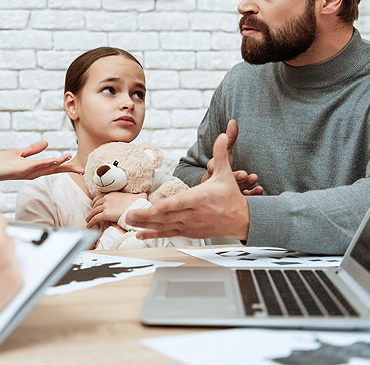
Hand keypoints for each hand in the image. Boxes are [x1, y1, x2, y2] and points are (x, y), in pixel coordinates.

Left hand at [0, 141, 83, 183]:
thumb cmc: (2, 163)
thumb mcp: (20, 154)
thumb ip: (33, 149)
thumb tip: (46, 142)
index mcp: (35, 168)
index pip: (53, 167)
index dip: (66, 166)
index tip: (79, 167)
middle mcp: (33, 172)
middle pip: (54, 170)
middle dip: (67, 169)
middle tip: (82, 170)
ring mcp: (28, 172)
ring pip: (46, 168)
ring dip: (58, 164)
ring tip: (68, 158)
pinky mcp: (21, 170)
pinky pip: (35, 166)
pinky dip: (45, 164)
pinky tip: (53, 161)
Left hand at [86, 192, 147, 228]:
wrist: (138, 207)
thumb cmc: (139, 202)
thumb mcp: (136, 196)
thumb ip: (137, 195)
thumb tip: (144, 194)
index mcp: (112, 194)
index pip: (100, 197)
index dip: (96, 202)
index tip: (95, 206)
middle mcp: (107, 199)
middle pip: (95, 204)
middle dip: (93, 210)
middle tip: (91, 214)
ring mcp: (105, 206)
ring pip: (94, 212)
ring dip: (90, 217)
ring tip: (88, 221)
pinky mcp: (105, 214)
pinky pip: (95, 218)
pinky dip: (91, 222)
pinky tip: (89, 226)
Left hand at [127, 133, 250, 239]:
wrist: (242, 220)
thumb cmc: (230, 197)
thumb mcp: (226, 173)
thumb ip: (220, 153)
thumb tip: (221, 135)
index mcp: (200, 198)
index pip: (179, 203)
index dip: (164, 207)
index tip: (150, 209)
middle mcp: (193, 214)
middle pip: (166, 216)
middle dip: (146, 217)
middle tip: (127, 216)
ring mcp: (190, 225)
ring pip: (164, 226)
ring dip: (145, 225)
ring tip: (128, 222)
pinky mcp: (188, 232)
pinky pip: (168, 234)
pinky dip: (153, 235)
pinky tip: (139, 235)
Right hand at [199, 119, 259, 194]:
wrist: (214, 188)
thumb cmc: (222, 166)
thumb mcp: (226, 151)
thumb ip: (230, 138)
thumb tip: (234, 121)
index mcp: (214, 169)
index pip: (221, 172)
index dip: (233, 174)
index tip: (245, 174)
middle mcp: (217, 182)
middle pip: (228, 183)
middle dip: (241, 181)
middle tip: (252, 178)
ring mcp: (224, 193)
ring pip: (234, 192)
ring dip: (247, 189)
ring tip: (258, 186)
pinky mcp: (231, 200)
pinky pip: (240, 200)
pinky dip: (251, 196)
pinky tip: (259, 190)